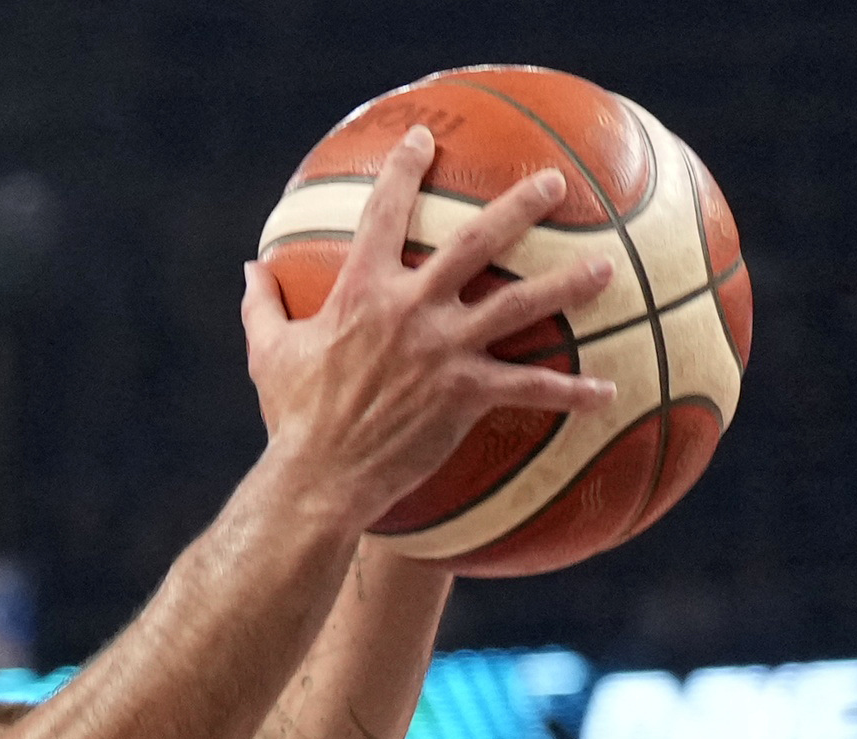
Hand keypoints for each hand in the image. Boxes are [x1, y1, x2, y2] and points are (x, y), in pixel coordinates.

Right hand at [241, 131, 620, 535]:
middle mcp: (411, 309)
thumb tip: (248, 270)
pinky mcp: (465, 396)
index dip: (405, 171)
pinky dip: (572, 393)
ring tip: (605, 268)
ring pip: (520, 306)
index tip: (425, 140)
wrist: (318, 479)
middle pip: (478, 242)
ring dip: (567, 285)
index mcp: (363, 291)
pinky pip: (530, 389)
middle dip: (520, 207)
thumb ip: (261, 306)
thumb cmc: (292, 419)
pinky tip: (607, 394)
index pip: (385, 213)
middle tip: (554, 183)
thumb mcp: (268, 354)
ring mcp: (443, 350)